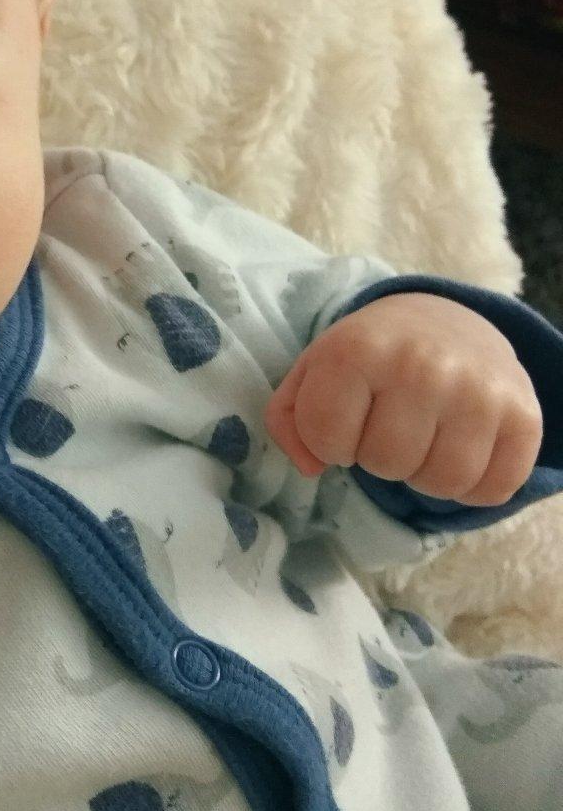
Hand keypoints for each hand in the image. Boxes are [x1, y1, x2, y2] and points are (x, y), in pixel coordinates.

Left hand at [263, 293, 542, 505]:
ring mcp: (478, 389)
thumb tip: (311, 466)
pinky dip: (474, 485)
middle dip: (379, 456)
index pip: (327, 440)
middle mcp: (421, 365)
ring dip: (425, 473)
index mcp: (358, 350)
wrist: (446, 320)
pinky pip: (492, 490)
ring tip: (423, 437)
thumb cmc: (370, 356)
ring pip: (442, 482)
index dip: (331, 441)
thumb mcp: (314, 370)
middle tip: (389, 425)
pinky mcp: (523, 415)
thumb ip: (288, 419)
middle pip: (387, 464)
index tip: (347, 417)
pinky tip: (461, 450)